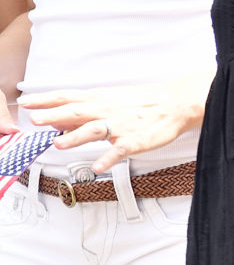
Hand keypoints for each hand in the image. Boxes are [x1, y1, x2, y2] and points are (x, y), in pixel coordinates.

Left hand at [21, 79, 207, 172]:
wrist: (176, 103)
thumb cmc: (142, 103)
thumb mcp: (112, 100)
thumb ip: (84, 111)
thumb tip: (56, 119)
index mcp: (101, 99)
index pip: (69, 97)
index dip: (47, 100)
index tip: (26, 102)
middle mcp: (108, 110)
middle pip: (78, 112)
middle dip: (55, 116)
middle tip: (35, 119)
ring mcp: (121, 125)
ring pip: (96, 130)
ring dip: (77, 136)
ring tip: (59, 143)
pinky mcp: (135, 140)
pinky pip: (120, 150)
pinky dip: (109, 158)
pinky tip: (98, 166)